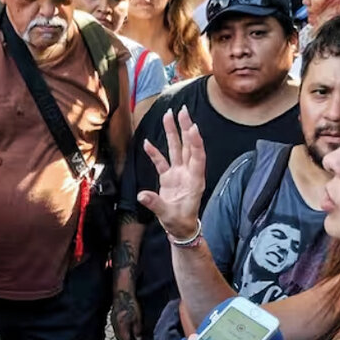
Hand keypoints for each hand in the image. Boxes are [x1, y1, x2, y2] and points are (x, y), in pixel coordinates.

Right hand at [111, 289, 142, 339]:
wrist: (122, 294)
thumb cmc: (131, 305)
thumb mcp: (137, 318)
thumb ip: (137, 330)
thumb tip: (138, 339)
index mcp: (122, 328)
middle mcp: (116, 327)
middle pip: (121, 339)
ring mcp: (113, 323)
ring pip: (118, 334)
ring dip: (123, 339)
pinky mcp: (113, 319)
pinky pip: (117, 330)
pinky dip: (121, 333)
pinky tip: (125, 332)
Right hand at [137, 108, 205, 239]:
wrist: (180, 228)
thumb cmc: (180, 222)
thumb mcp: (169, 215)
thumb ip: (155, 203)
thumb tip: (142, 195)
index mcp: (195, 181)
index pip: (197, 157)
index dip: (195, 142)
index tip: (192, 127)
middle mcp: (188, 173)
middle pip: (188, 146)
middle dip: (185, 128)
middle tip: (182, 111)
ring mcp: (178, 174)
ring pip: (177, 149)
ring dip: (173, 133)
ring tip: (169, 115)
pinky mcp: (169, 178)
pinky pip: (162, 161)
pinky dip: (155, 152)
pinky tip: (147, 142)